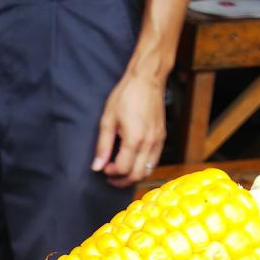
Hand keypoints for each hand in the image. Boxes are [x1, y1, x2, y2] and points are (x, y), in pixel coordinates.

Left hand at [91, 72, 165, 187]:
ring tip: (120, 172)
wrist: (147, 79)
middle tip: (110, 177)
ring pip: (147, 171)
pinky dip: (143, 167)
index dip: (111, 172)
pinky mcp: (162, 138)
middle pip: (136, 175)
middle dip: (122, 180)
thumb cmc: (127, 95)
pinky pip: (154, 161)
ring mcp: (158, 141)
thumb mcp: (108, 119)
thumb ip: (102, 145)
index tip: (104, 167)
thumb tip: (97, 166)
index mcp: (134, 139)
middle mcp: (149, 143)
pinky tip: (133, 162)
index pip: (123, 168)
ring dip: (133, 176)